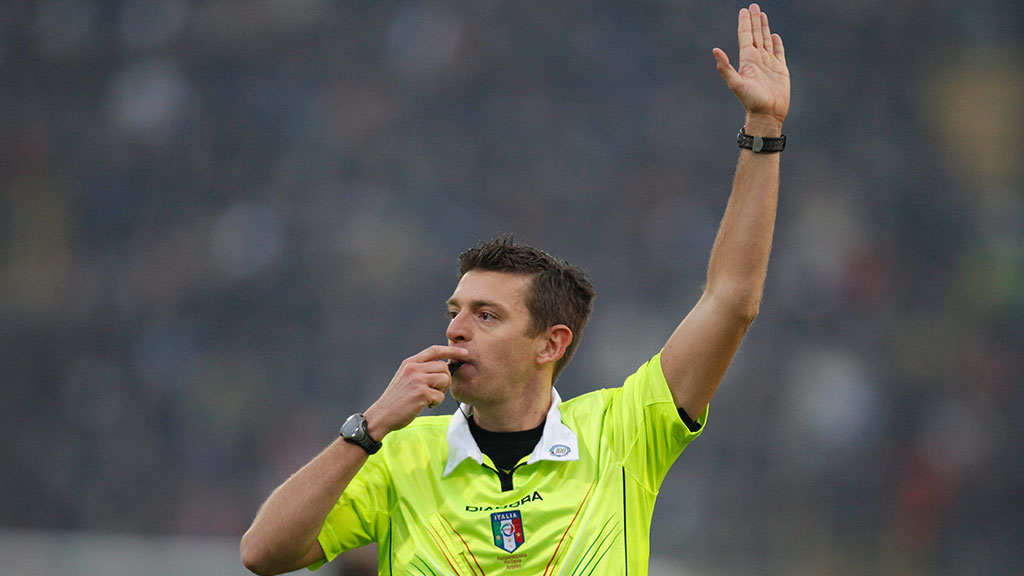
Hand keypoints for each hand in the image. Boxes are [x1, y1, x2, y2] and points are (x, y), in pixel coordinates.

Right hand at [363, 345, 468, 438]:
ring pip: (445, 380)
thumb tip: (445, 366)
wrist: (382, 414)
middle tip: (435, 391)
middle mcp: (413, 368)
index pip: (434, 350)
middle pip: (444, 367)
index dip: (451, 350)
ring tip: (428, 398)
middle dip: (445, 380)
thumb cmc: (397, 399)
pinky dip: (435, 402)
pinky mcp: (420, 393)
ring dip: (441, 391)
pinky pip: (441, 395)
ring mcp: (417, 380)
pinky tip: (424, 405)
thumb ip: (421, 369)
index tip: (464, 353)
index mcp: (410, 363)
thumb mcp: (406, 377)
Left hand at [713, 3, 789, 131]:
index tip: (744, 10)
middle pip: (755, 35)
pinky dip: (776, 43)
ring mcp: (768, 63)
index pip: (745, 36)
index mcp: (747, 60)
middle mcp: (757, 59)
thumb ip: (725, 68)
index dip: (745, 23)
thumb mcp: (736, 83)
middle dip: (754, 20)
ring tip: (762, 14)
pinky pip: (778, 52)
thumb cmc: (751, 101)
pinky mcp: (780, 69)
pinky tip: (774, 36)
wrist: (767, 114)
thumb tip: (715, 50)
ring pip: (766, 40)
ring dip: (764, 27)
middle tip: (753, 6)